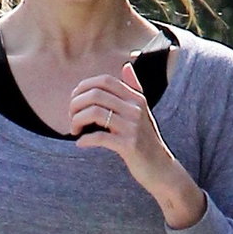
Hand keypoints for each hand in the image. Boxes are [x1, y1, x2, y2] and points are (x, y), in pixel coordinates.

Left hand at [70, 62, 205, 228]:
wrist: (161, 168)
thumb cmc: (146, 140)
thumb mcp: (142, 111)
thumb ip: (133, 88)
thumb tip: (126, 65)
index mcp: (136, 98)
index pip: (105, 81)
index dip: (84, 87)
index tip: (75, 101)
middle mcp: (135, 109)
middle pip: (96, 94)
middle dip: (76, 105)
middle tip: (71, 118)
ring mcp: (132, 127)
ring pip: (95, 113)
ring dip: (77, 121)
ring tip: (74, 130)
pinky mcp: (129, 145)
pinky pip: (100, 137)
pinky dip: (85, 140)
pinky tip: (80, 143)